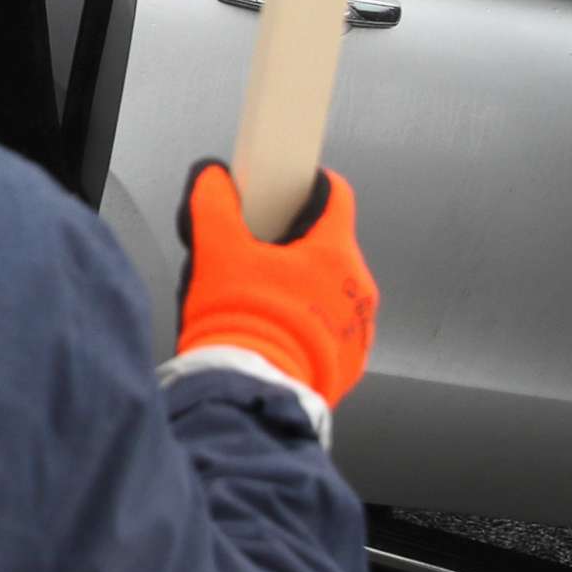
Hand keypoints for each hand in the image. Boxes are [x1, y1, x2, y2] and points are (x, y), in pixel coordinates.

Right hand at [175, 160, 376, 410]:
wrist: (252, 394)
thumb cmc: (241, 322)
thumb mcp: (216, 251)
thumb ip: (213, 204)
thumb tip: (214, 178)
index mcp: (334, 253)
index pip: (337, 196)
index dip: (310, 187)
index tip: (287, 192)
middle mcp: (358, 288)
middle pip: (329, 245)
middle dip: (296, 244)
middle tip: (258, 253)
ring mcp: (358, 328)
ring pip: (331, 287)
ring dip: (303, 285)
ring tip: (262, 297)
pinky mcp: (350, 361)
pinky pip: (332, 326)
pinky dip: (308, 322)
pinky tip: (276, 330)